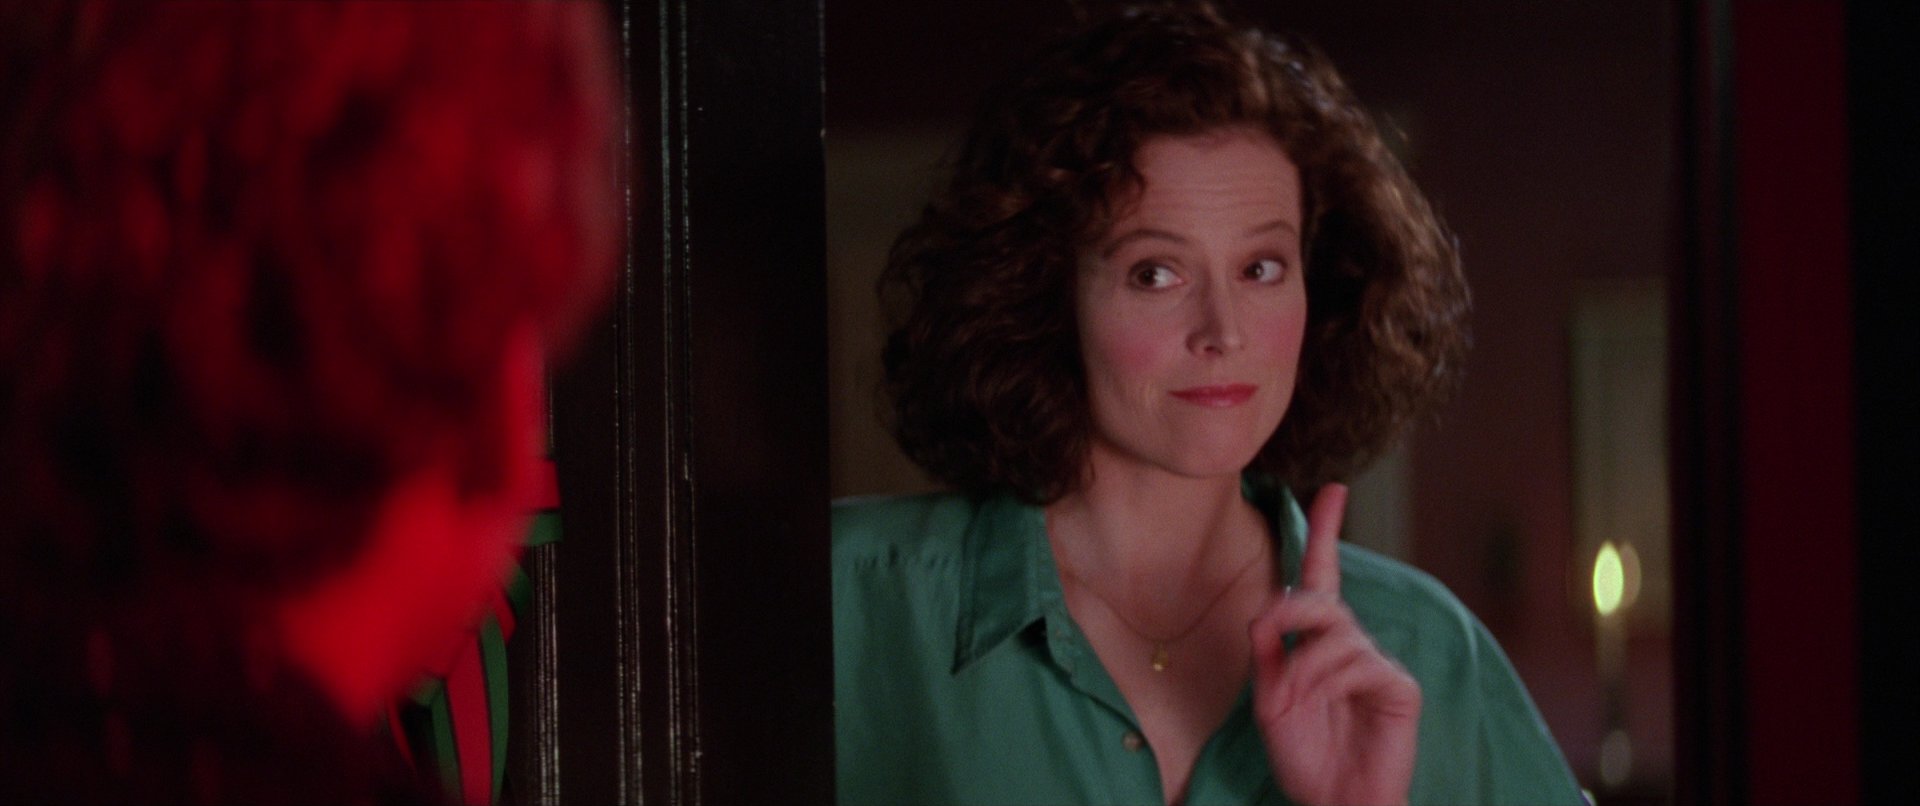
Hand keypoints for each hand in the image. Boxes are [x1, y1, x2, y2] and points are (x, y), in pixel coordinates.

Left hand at [1249, 484, 1421, 805]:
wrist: (1332, 802)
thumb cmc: (1304, 756)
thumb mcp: (1268, 700)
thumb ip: (1267, 654)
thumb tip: (1263, 612)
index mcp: (1317, 645)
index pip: (1321, 580)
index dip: (1325, 533)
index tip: (1333, 490)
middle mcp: (1350, 647)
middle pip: (1323, 599)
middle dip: (1294, 607)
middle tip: (1272, 629)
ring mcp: (1377, 665)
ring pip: (1335, 633)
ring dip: (1301, 665)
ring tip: (1288, 700)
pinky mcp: (1398, 687)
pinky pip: (1359, 662)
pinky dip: (1328, 679)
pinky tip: (1319, 703)